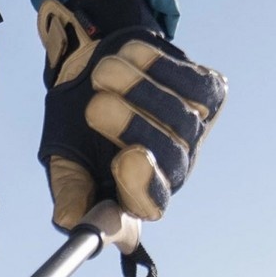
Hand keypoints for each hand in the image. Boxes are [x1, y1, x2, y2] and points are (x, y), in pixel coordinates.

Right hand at [38, 0, 226, 230]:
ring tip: (101, 72)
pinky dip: (157, 66)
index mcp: (137, 196)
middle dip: (132, 126)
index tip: (127, 159)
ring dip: (137, 89)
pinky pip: (191, 82)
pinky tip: (130, 55)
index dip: (143, 184)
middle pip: (171, 158)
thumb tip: (72, 221)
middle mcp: (172, 171)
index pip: (150, 203)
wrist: (95, 72)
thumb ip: (71, 192)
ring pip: (180, 115)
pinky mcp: (209, 94)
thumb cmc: (77, 130)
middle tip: (94, 107)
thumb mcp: (66, 163)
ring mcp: (195, 133)